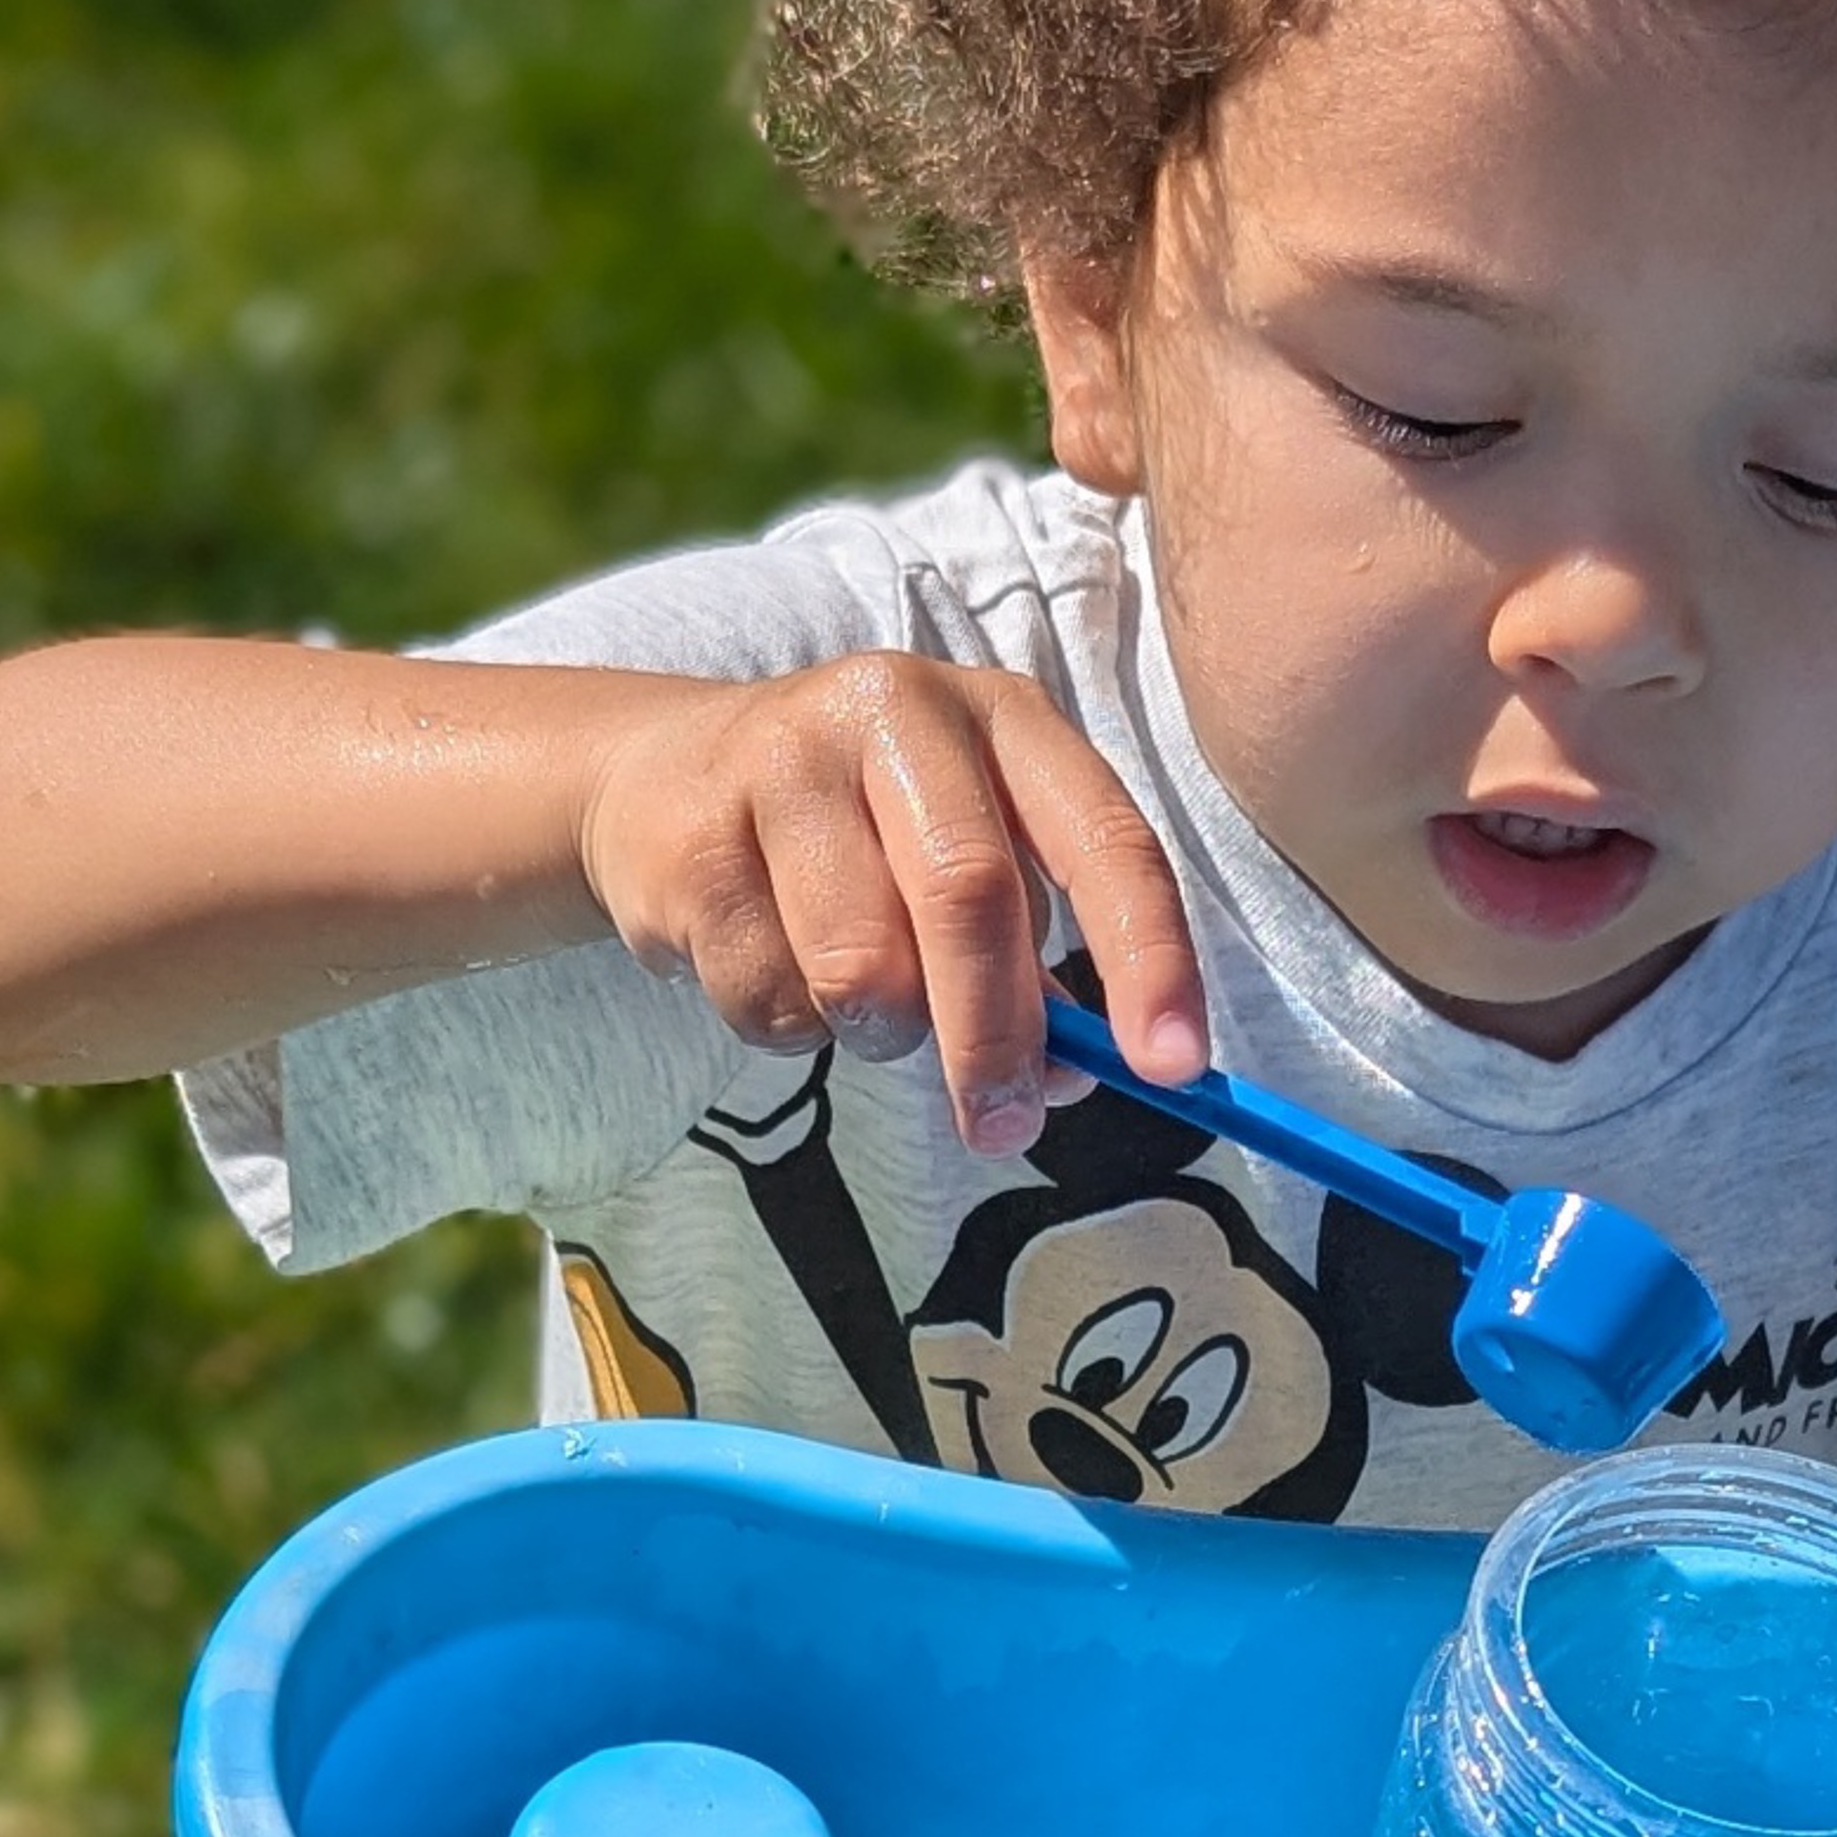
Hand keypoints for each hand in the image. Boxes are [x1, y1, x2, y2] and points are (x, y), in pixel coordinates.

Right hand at [576, 652, 1207, 1152]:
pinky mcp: (693, 836)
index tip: (1174, 1067)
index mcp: (1005, 717)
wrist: (662, 778)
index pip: (1104, 837)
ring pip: (861, 965)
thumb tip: (1071, 1074)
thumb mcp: (966, 855)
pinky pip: (769, 996)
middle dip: (996, 1036)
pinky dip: (790, 1027)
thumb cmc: (861, 833)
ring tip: (860, 1003)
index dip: (1148, 956)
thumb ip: (1034, 954)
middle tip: (1003, 1125)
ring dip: (878, 1032)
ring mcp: (785, 761)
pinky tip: (772, 965)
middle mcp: (900, 710)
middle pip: (970, 895)